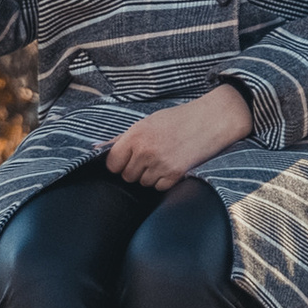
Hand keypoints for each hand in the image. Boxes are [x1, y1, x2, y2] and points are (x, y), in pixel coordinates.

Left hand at [105, 82, 253, 189]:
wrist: (211, 119)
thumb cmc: (178, 119)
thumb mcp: (147, 122)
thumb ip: (122, 138)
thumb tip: (96, 148)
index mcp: (135, 135)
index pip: (112, 164)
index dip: (119, 163)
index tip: (128, 158)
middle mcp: (145, 151)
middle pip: (127, 176)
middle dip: (136, 169)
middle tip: (151, 155)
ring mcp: (160, 164)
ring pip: (144, 183)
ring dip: (151, 175)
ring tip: (165, 157)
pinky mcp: (176, 175)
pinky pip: (159, 188)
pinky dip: (165, 180)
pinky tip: (173, 165)